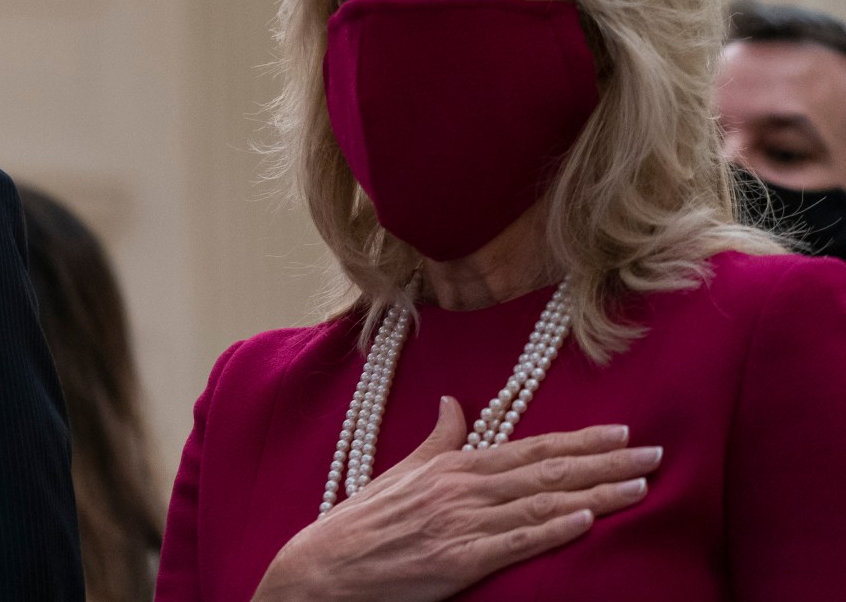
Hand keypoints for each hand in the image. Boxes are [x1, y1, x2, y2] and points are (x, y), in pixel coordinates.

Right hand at [253, 397, 660, 601]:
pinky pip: (513, 543)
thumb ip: (435, 442)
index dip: (578, 440)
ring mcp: (460, 525)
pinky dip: (550, 530)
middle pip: (547, 471)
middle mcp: (461, 489)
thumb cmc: (359, 525)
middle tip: (653, 454)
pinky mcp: (457, 562)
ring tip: (638, 486)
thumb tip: (452, 404)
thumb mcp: (398, 474)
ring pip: (540, 504)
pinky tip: (584, 521)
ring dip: (594, 493)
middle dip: (604, 462)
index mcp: (451, 468)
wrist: (322, 569)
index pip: (528, 448)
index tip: (620, 432)